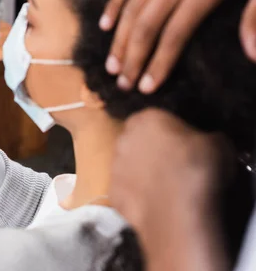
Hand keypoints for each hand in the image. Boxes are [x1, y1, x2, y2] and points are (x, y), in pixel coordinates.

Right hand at [100, 0, 255, 93]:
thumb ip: (255, 16)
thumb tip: (252, 56)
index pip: (174, 34)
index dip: (158, 63)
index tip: (146, 88)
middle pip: (147, 24)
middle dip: (133, 57)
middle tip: (121, 84)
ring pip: (133, 4)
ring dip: (120, 36)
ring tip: (111, 63)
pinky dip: (116, 1)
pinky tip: (106, 23)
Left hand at [110, 109, 229, 270]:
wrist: (177, 212)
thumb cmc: (197, 169)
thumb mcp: (218, 144)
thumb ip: (205, 138)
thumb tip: (205, 143)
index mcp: (147, 118)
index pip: (155, 118)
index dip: (170, 131)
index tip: (183, 145)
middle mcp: (124, 138)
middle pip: (137, 140)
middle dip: (151, 150)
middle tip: (173, 165)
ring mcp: (114, 166)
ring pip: (128, 166)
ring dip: (141, 173)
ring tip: (164, 188)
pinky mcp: (112, 192)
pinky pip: (126, 191)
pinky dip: (137, 197)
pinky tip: (154, 204)